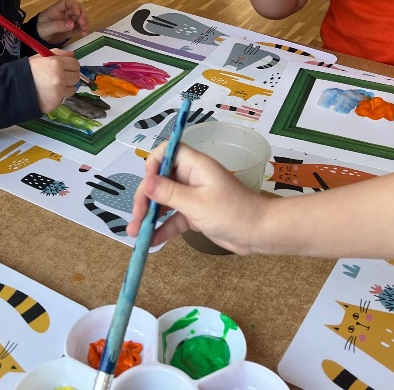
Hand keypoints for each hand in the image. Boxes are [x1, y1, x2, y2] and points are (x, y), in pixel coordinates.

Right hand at [28, 51, 81, 112]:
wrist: (13, 89)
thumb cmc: (27, 71)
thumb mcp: (40, 57)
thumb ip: (58, 53)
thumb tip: (73, 55)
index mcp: (56, 63)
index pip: (75, 64)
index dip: (71, 66)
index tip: (65, 68)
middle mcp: (60, 77)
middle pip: (76, 77)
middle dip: (70, 76)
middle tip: (60, 77)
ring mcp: (59, 91)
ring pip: (73, 88)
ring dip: (66, 87)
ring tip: (54, 86)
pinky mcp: (56, 102)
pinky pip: (64, 98)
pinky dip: (59, 96)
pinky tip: (49, 94)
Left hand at [35, 0, 88, 46]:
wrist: (37, 40)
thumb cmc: (38, 30)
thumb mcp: (45, 28)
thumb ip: (57, 26)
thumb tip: (71, 24)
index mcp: (56, 9)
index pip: (67, 2)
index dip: (74, 5)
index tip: (78, 13)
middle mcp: (64, 13)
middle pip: (77, 9)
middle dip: (82, 14)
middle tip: (83, 23)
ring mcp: (68, 21)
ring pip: (80, 17)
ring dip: (85, 22)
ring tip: (85, 29)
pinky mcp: (71, 29)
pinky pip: (79, 26)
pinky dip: (83, 29)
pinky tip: (84, 33)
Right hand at [127, 143, 267, 253]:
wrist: (259, 233)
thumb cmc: (232, 212)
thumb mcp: (196, 203)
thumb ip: (169, 193)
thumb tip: (145, 182)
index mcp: (195, 165)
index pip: (168, 152)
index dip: (153, 164)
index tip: (146, 185)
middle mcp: (192, 177)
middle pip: (160, 179)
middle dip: (145, 198)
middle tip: (135, 218)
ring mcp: (193, 196)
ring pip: (164, 201)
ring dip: (149, 216)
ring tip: (134, 233)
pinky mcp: (195, 213)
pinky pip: (173, 218)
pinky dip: (162, 228)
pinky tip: (150, 242)